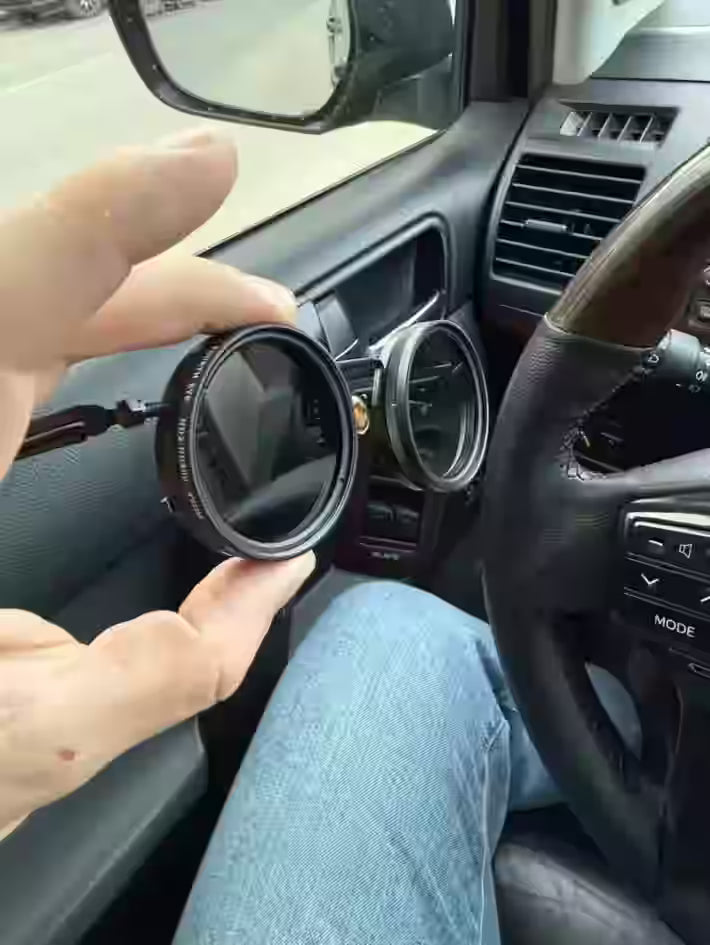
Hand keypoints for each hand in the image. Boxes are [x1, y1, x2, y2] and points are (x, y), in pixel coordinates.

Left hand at [0, 129, 314, 838]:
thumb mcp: (36, 741)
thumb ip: (179, 662)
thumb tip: (273, 577)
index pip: (14, 292)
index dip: (115, 213)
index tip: (206, 168)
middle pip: (33, 286)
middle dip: (164, 280)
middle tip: (265, 309)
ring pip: (22, 306)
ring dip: (124, 292)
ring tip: (220, 313)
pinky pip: (15, 345)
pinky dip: (80, 325)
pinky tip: (128, 340)